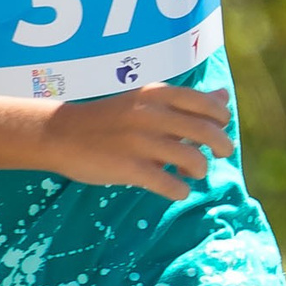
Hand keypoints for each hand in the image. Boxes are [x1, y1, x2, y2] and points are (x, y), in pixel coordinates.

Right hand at [39, 82, 235, 198]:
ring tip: (190, 172)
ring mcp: (142, 142)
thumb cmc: (110, 118)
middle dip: (222, 147)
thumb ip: (187, 101)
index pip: (208, 104)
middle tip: (219, 155)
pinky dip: (180, 190)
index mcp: (158, 95)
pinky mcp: (130, 168)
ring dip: (200, 170)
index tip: (218, 129)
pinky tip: (175, 188)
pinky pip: (171, 185)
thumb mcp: (147, 100)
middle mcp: (153, 115)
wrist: (60, 133)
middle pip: (209, 132)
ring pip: (195, 160)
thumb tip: (225, 96)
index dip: (222, 120)